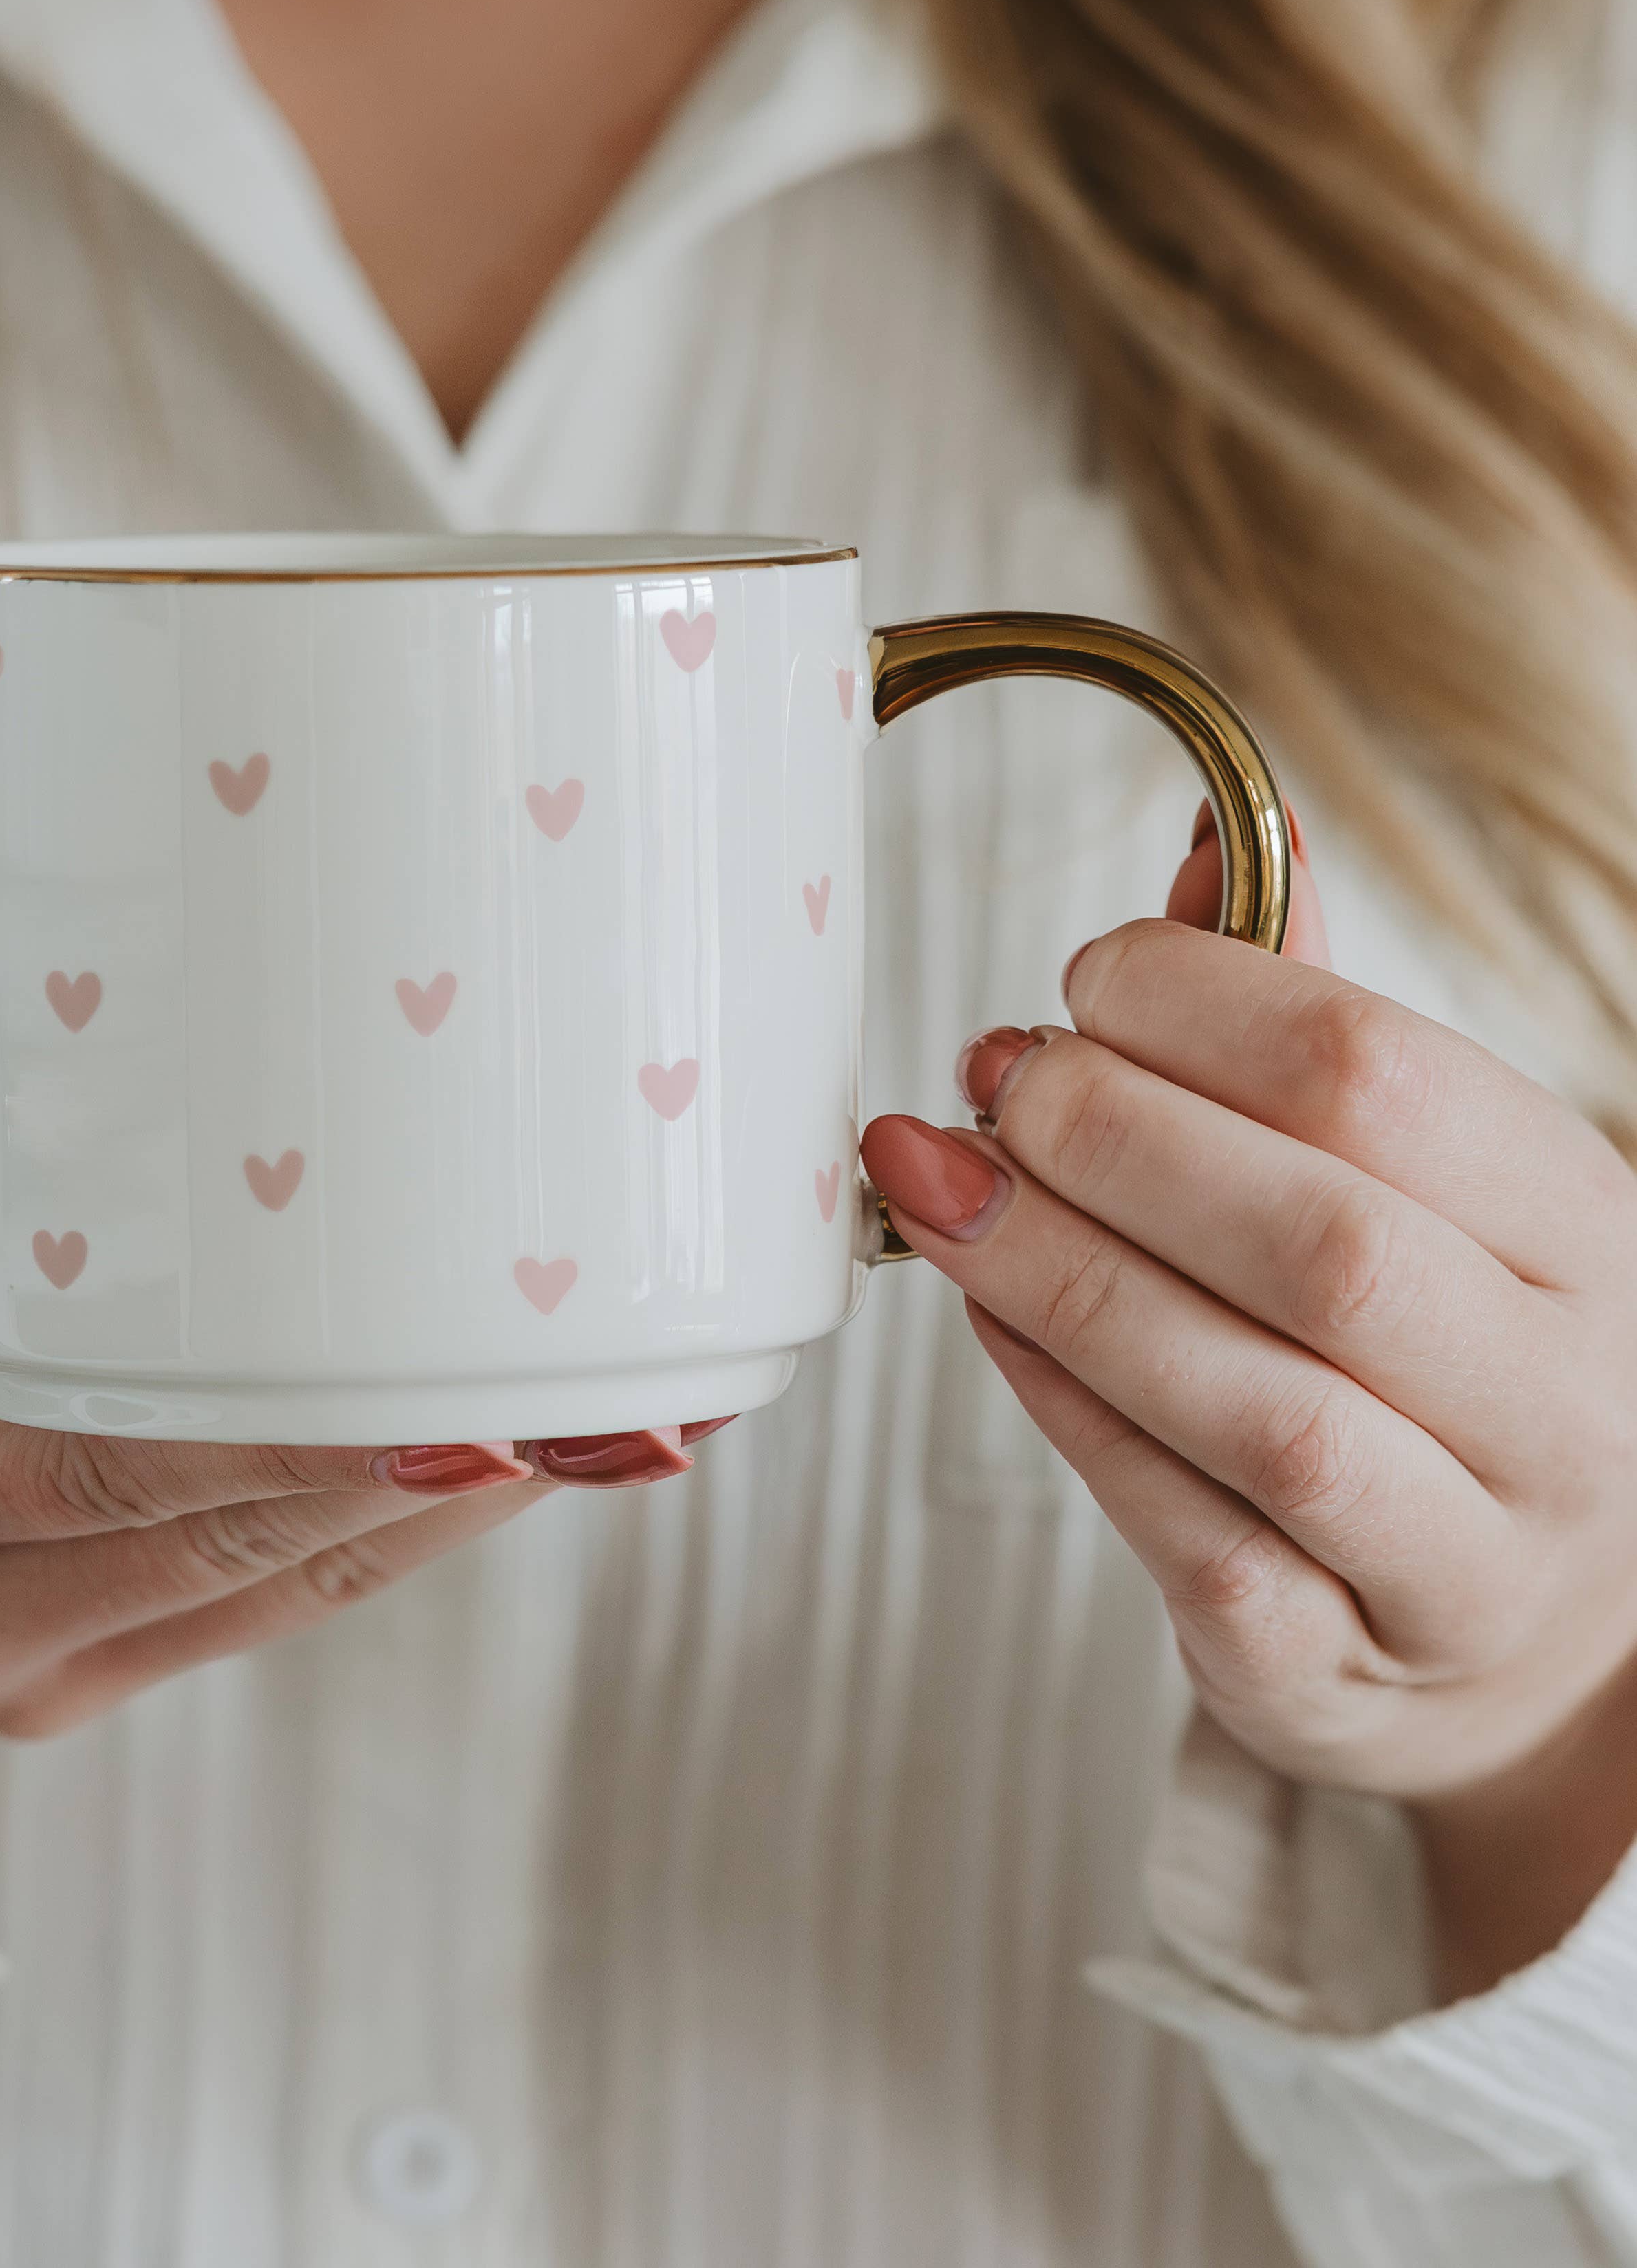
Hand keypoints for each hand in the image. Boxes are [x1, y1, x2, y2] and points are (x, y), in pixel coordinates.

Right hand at [0, 1094, 616, 1985]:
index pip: (88, 1470)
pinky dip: (380, 1535)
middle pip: (216, 1537)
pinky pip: (249, 1600)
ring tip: (608, 1411)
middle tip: (600, 1376)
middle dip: (418, 1468)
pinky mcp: (67, 1668)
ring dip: (439, 1511)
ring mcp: (10, 1671)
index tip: (454, 1398)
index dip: (284, 1440)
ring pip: (265, 1587)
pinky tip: (499, 1457)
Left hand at [860, 814, 1636, 2000]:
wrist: (1509, 1643)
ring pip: (1254, 1402)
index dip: (1205, 1002)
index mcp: (1590, 1237)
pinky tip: (987, 1312)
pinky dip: (1061, 1403)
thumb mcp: (1431, 1186)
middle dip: (1117, 1138)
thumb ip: (1317, 1023)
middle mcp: (1559, 1405)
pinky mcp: (1329, 1666)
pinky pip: (1181, 1530)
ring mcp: (1460, 1559)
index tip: (1083, 976)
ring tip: (935, 1178)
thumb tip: (1212, 838)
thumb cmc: (1438, 1361)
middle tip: (991, 1075)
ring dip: (1058, 1268)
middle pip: (1325, 1244)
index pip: (1392, 1082)